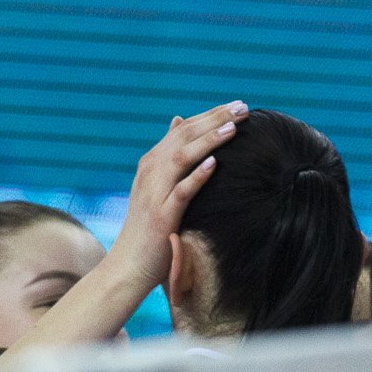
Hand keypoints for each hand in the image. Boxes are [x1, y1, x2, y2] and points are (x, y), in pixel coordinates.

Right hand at [106, 103, 248, 293]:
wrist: (128, 266)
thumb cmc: (148, 230)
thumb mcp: (155, 186)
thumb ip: (168, 155)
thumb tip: (178, 120)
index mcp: (152, 163)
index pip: (183, 129)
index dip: (211, 114)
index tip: (238, 105)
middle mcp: (151, 172)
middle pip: (184, 136)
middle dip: (215, 119)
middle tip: (243, 107)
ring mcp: (155, 194)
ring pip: (181, 157)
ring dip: (208, 140)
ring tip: (233, 127)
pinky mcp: (161, 216)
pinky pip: (180, 192)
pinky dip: (196, 176)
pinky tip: (214, 163)